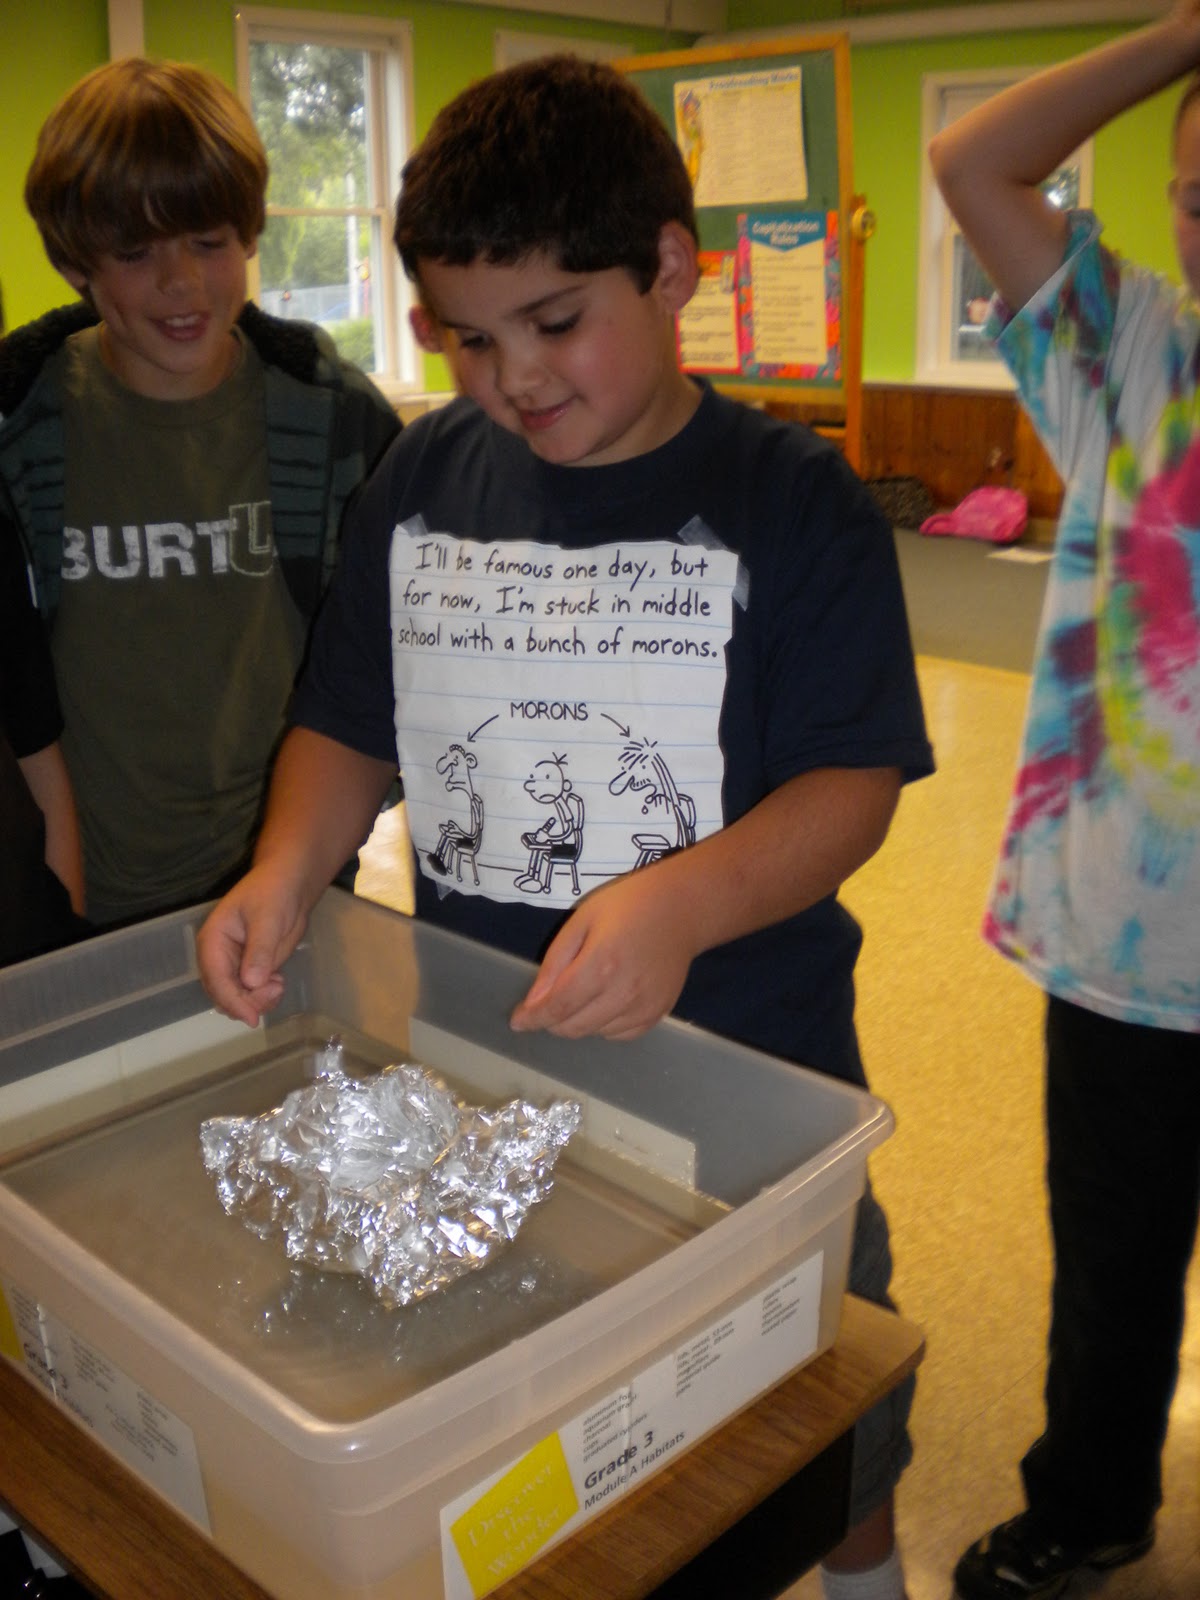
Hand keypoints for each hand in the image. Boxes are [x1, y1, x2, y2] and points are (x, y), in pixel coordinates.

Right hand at [195, 863, 309, 1026]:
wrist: (290, 886)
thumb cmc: (274, 893)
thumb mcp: (268, 918)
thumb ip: (259, 950)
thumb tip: (251, 982)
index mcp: (213, 941)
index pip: (216, 980)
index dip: (233, 1001)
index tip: (252, 1018)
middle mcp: (218, 957)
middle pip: (223, 995)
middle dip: (247, 1002)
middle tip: (275, 989)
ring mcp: (234, 966)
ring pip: (237, 999)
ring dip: (256, 1002)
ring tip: (278, 985)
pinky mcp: (251, 970)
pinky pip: (251, 995)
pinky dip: (264, 997)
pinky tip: (278, 983)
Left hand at [509, 870, 697, 1040]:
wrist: (681, 909)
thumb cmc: (628, 905)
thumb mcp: (582, 921)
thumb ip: (555, 962)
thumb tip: (534, 1002)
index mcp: (600, 965)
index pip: (557, 1007)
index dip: (532, 1018)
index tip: (517, 1022)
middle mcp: (623, 992)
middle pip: (574, 1027)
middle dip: (552, 1020)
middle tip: (549, 1002)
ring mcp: (644, 1007)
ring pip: (595, 1033)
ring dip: (579, 1022)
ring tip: (583, 992)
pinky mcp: (659, 1013)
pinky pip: (620, 1035)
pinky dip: (604, 1026)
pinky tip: (606, 1003)